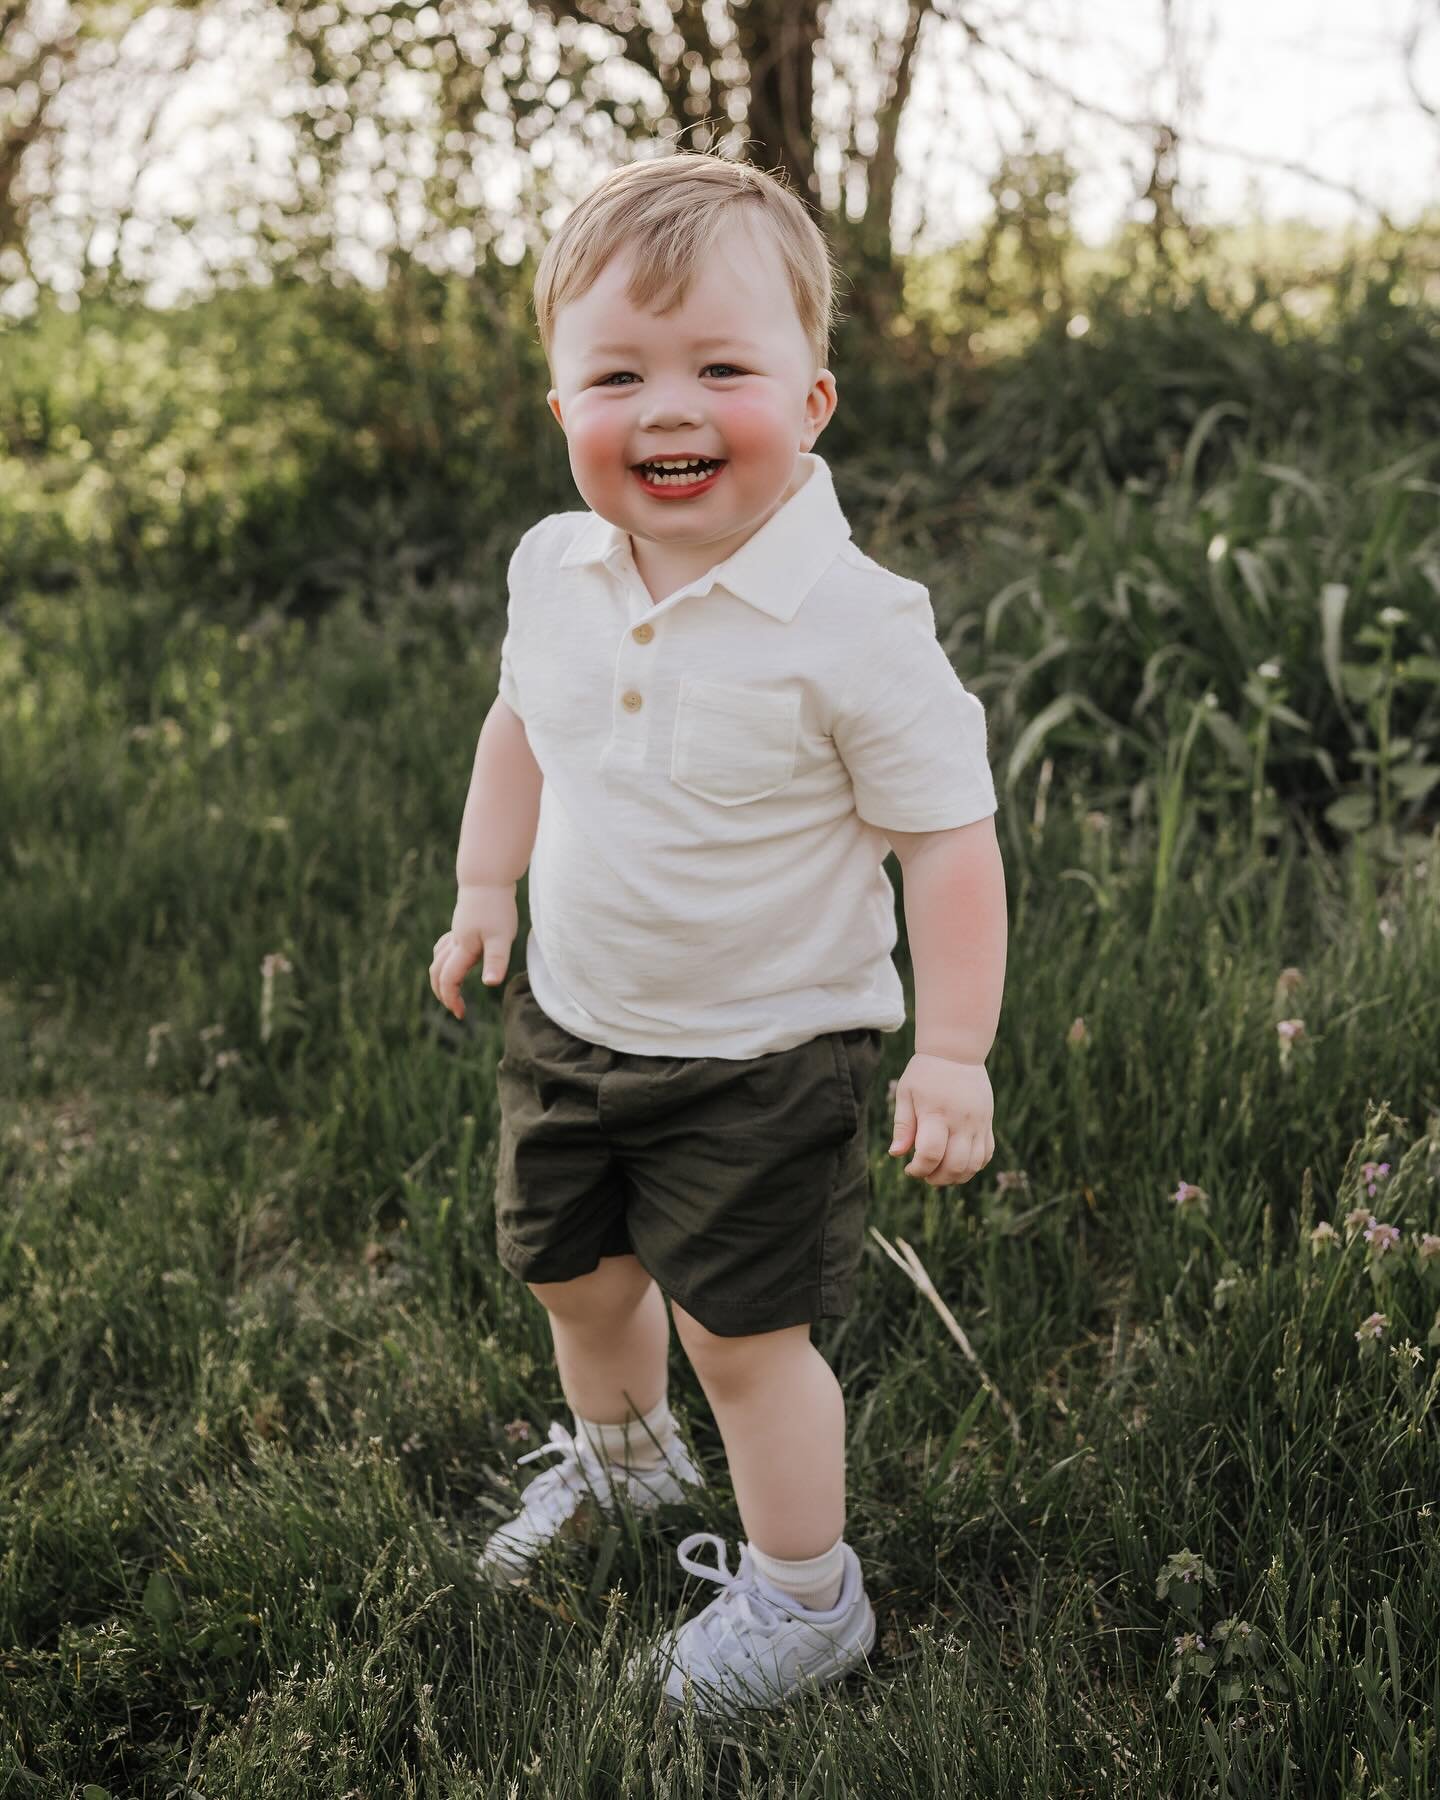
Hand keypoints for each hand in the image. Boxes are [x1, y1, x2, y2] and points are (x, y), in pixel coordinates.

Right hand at [429, 882, 516, 1019]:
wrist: (487, 878)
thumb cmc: (497, 907)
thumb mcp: (502, 937)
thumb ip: (496, 961)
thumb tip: (490, 984)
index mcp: (463, 949)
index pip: (449, 980)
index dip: (451, 999)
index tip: (461, 1014)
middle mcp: (455, 942)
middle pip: (437, 972)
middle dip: (442, 992)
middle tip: (455, 1007)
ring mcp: (456, 932)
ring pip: (438, 958)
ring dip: (441, 976)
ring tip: (454, 988)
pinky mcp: (461, 924)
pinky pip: (445, 946)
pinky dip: (446, 958)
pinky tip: (457, 958)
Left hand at [888, 1054, 993, 1186]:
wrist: (957, 1051)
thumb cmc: (925, 1073)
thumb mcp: (906, 1094)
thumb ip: (903, 1126)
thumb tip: (896, 1155)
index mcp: (936, 1114)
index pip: (931, 1154)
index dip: (919, 1169)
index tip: (909, 1168)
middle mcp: (961, 1121)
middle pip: (955, 1166)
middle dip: (937, 1178)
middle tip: (924, 1174)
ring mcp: (978, 1123)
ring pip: (974, 1165)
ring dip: (956, 1177)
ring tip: (940, 1172)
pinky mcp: (988, 1123)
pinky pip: (986, 1154)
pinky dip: (974, 1166)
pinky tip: (958, 1162)